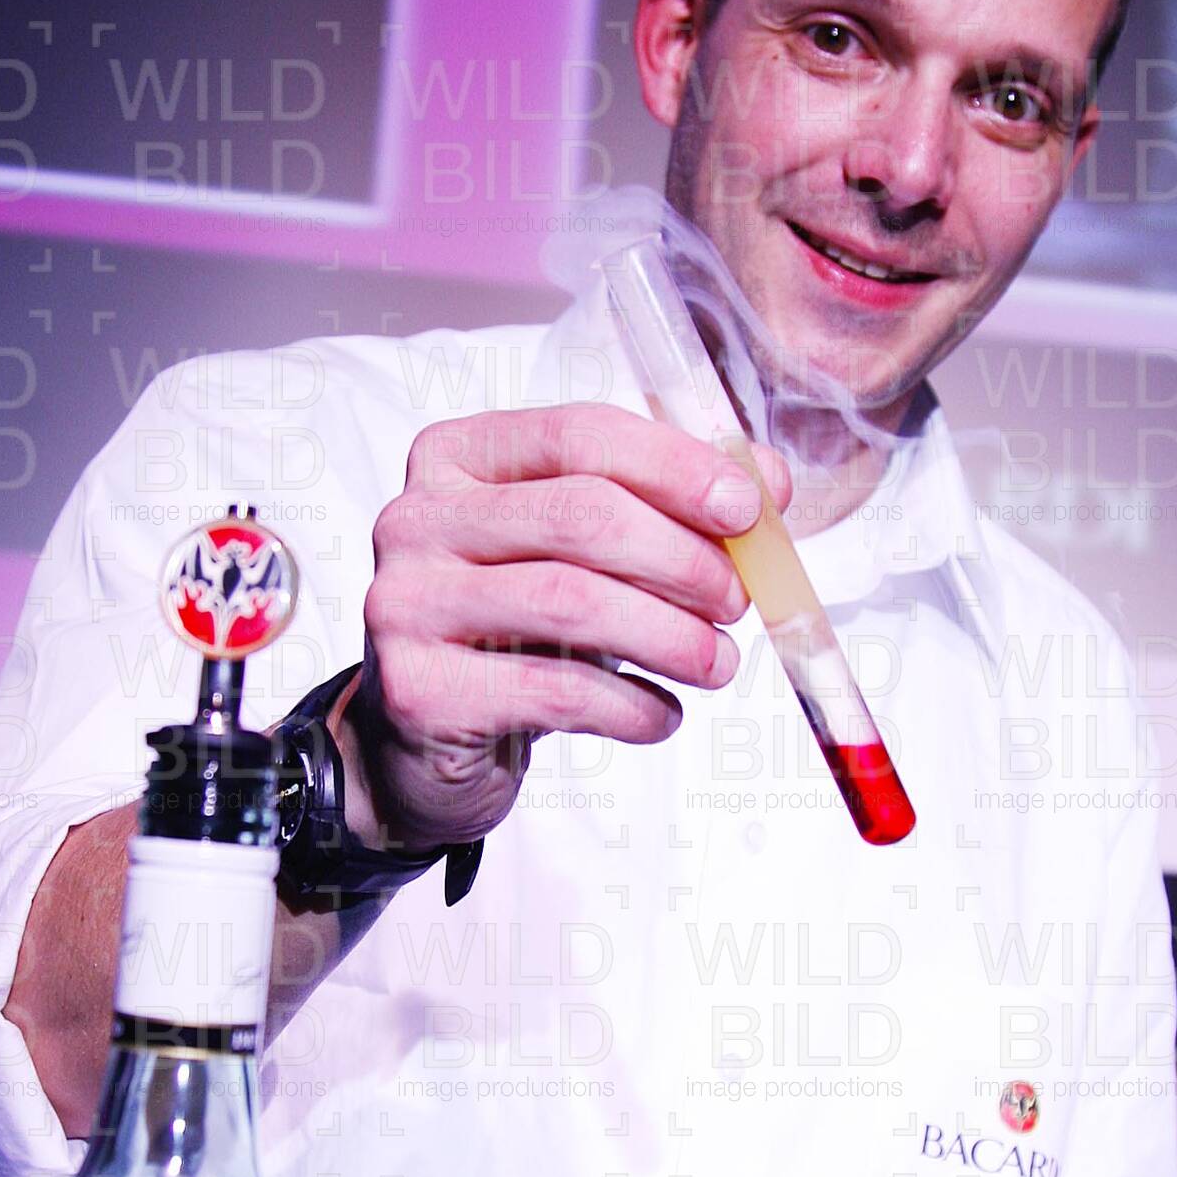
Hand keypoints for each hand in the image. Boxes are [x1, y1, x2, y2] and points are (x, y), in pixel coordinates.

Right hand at [342, 404, 785, 850]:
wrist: (422, 741)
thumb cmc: (514, 631)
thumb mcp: (583, 557)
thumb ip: (667, 507)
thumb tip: (769, 486)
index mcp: (458, 457)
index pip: (579, 434)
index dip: (676, 468)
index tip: (748, 511)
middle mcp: (416, 519)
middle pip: (581, 515)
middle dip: (682, 559)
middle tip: (736, 602)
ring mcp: (406, 603)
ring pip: (572, 602)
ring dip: (670, 636)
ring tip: (717, 663)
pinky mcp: (419, 689)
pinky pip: (556, 691)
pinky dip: (633, 706)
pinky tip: (661, 713)